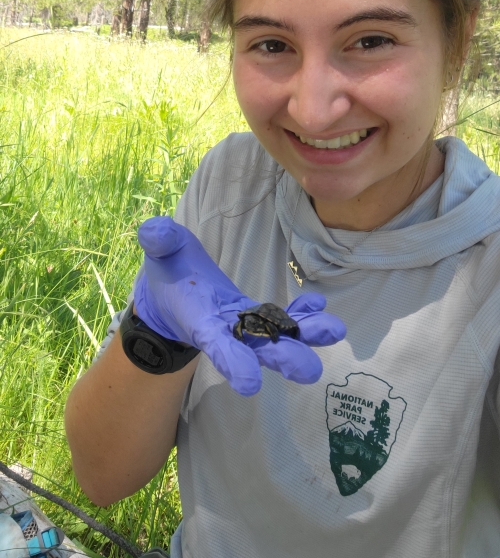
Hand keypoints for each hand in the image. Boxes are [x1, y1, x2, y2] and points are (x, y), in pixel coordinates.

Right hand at [134, 216, 345, 395]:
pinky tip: (319, 306)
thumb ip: (158, 242)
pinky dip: (300, 314)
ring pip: (276, 335)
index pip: (216, 343)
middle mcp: (225, 328)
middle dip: (284, 357)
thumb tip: (154, 231)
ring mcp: (243, 323)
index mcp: (199, 320)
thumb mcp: (159, 252)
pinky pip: (281, 317)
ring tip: (334, 330)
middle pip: (256, 348)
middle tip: (311, 370)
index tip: (250, 383)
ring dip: (305, 335)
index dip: (232, 361)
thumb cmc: (165, 270)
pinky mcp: (254, 314)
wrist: (170, 292)